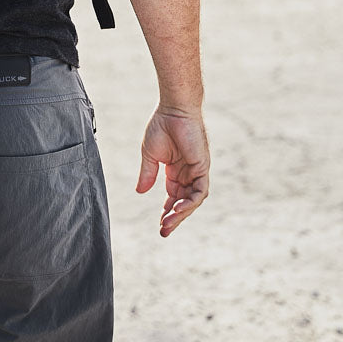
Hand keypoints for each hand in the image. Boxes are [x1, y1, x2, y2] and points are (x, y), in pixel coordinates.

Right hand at [136, 106, 209, 236]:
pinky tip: (177, 209)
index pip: (173, 196)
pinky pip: (200, 191)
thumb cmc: (162, 126)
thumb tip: (140, 192)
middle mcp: (187, 173)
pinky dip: (190, 202)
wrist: (174, 110)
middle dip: (173, 218)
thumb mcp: (150, 155)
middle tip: (163, 231)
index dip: (167, 211)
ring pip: (192, 200)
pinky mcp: (203, 168)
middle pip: (183, 202)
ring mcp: (196, 171)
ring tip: (168, 223)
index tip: (159, 224)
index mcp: (175, 170)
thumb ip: (147, 174)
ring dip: (181, 213)